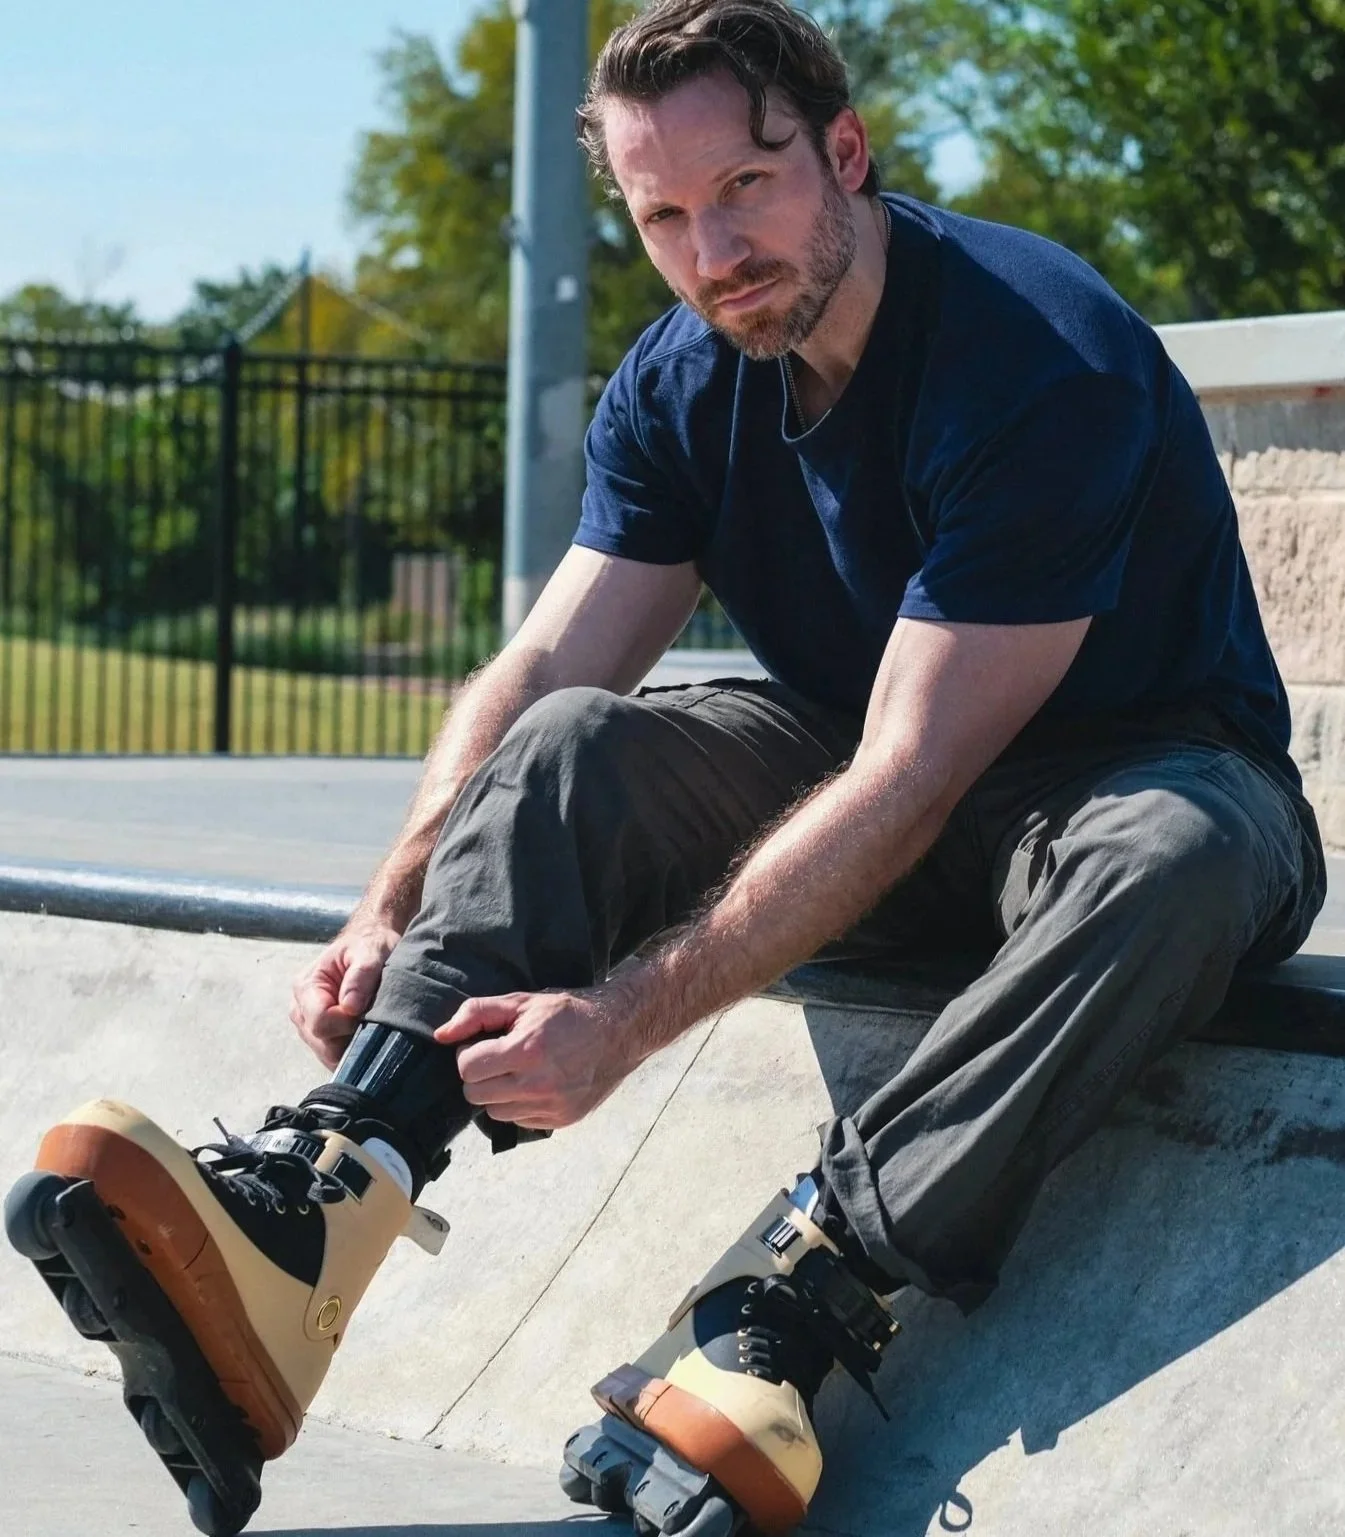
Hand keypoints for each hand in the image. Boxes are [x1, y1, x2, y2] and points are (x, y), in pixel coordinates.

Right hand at [289, 920, 401, 1069]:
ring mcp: (308, 1026)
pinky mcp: (321, 1037)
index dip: (347, 1023)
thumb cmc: (369, 945)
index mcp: (306, 986)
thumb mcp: (370, 952)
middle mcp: (300, 1010)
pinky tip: (365, 1029)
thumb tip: (350, 1008)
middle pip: (324, 1045)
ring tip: (369, 1018)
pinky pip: (334, 1055)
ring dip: (352, 1043)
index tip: (367, 1009)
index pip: (320, 1022)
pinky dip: (352, 1048)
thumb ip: (361, 976)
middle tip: (372, 1014)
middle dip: (351, 1036)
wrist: (370, 943)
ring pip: (329, 1054)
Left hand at [434, 989, 633, 1129]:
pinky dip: (519, 1105)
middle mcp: (538, 1084)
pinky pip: (518, 1121)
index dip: (470, 1054)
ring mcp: (551, 1107)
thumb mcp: (521, 1002)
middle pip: (475, 1094)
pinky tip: (537, 1083)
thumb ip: (476, 1013)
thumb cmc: (566, 1013)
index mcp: (526, 1050)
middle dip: (480, 1075)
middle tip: (500, 1057)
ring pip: (493, 1112)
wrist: (618, 1032)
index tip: (486, 1044)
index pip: (467, 1069)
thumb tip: (441, 1036)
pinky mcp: (560, 1121)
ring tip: (519, 1070)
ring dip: (498, 1093)